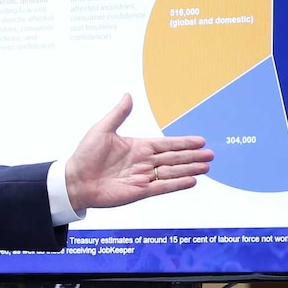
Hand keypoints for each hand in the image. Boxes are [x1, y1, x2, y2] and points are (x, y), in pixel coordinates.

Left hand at [64, 93, 213, 210]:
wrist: (75, 180)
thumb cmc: (85, 155)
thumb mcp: (102, 130)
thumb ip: (118, 114)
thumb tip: (127, 95)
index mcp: (137, 146)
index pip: (166, 144)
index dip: (183, 142)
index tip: (201, 140)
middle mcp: (142, 162)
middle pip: (173, 157)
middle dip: (192, 156)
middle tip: (211, 154)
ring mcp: (142, 177)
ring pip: (171, 172)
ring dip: (189, 169)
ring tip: (206, 167)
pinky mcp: (139, 191)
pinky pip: (162, 187)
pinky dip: (177, 184)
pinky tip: (191, 181)